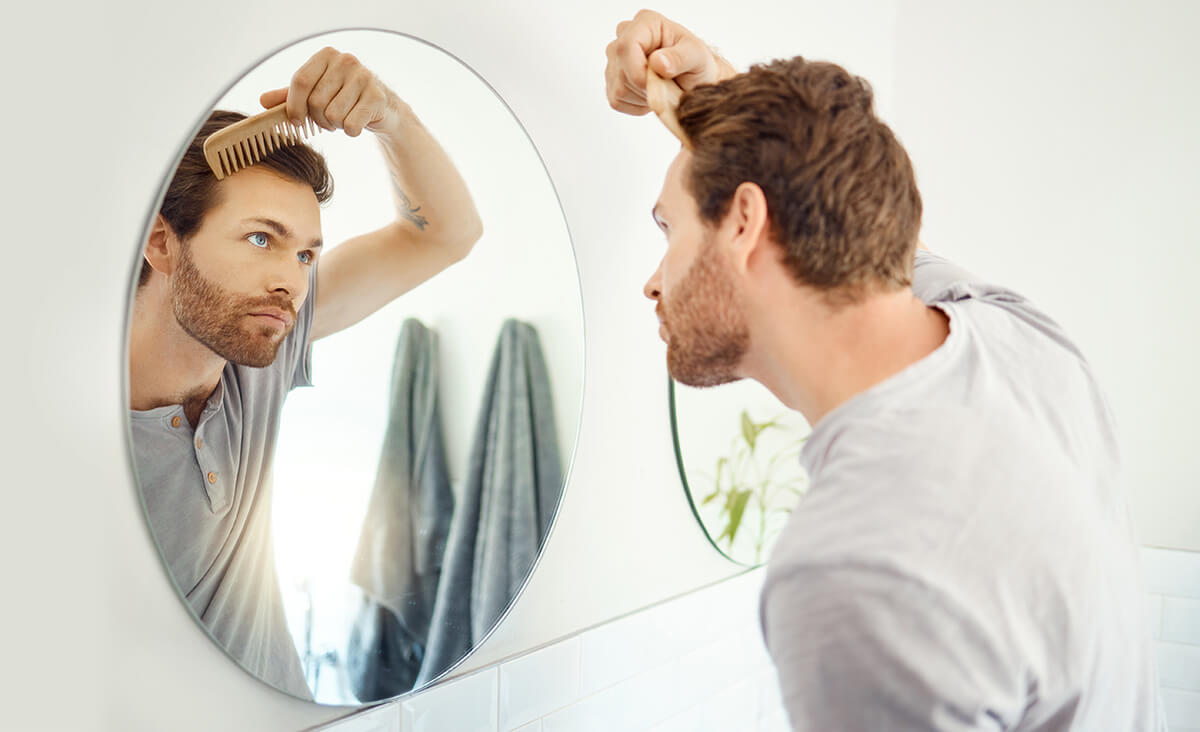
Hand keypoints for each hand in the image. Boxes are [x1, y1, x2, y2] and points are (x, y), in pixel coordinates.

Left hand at [259, 47, 403, 137]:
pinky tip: (357, 123)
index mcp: (326, 55)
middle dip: (318, 119)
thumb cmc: (344, 98)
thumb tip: (263, 101)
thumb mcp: (314, 94)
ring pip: (333, 115)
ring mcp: (364, 77)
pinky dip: (351, 131)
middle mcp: (346, 61)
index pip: (300, 81)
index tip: (295, 121)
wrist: (381, 107)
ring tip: (343, 119)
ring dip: (335, 125)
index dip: (293, 105)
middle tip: (328, 119)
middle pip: (316, 101)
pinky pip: (351, 125)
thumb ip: (289, 96)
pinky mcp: (377, 97)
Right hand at [604, 10, 733, 116]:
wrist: (692, 79)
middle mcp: (624, 37)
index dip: (637, 71)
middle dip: (645, 87)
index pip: (626, 47)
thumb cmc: (695, 62)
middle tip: (667, 84)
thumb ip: (680, 58)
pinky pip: (618, 101)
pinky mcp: (612, 81)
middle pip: (621, 71)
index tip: (656, 84)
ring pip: (618, 89)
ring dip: (643, 97)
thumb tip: (658, 62)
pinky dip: (637, 105)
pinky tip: (651, 93)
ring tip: (661, 88)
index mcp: (645, 23)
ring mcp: (614, 59)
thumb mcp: (697, 56)